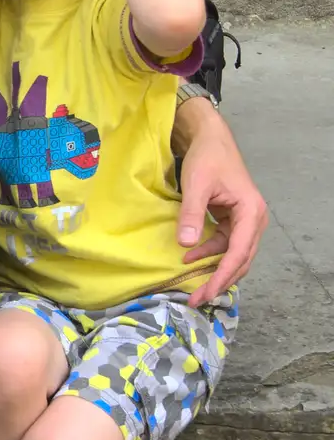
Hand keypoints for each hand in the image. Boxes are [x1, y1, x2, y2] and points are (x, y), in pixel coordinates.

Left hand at [174, 100, 268, 304]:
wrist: (210, 139)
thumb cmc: (207, 159)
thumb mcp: (196, 185)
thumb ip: (191, 214)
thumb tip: (185, 245)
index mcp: (251, 212)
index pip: (239, 252)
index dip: (222, 275)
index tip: (206, 293)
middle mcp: (254, 220)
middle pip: (241, 260)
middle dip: (220, 281)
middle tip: (198, 300)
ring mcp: (245, 221)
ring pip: (234, 256)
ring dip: (215, 271)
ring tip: (194, 288)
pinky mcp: (234, 221)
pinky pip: (225, 245)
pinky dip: (210, 255)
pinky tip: (190, 258)